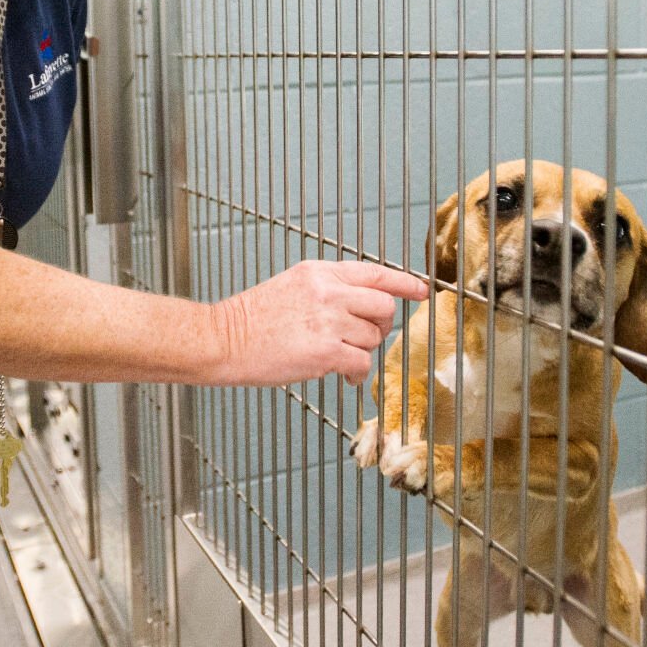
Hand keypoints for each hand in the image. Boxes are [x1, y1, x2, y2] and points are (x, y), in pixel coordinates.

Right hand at [212, 260, 428, 387]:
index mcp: (319, 272)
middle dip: (381, 325)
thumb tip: (362, 306)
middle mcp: (328, 291)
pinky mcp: (326, 350)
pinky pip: (362, 362)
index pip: (375, 272)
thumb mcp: (293, 285)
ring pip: (374, 338)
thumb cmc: (253, 319)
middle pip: (384, 306)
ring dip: (363, 351)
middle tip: (363, 337)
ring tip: (340, 357)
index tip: (421, 290)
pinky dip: (356, 372)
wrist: (225, 340)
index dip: (404, 283)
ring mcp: (328, 320)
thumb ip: (328, 289)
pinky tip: (342, 374)